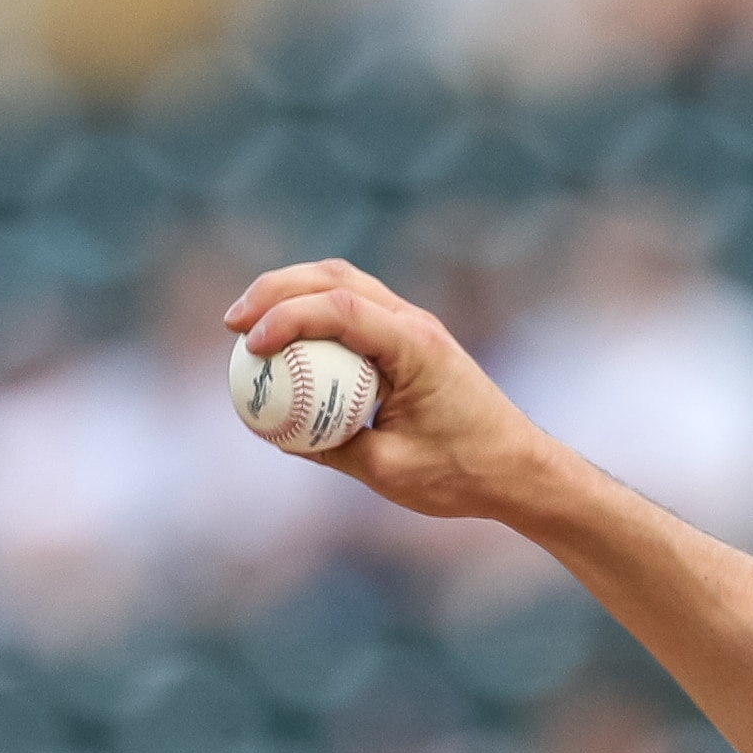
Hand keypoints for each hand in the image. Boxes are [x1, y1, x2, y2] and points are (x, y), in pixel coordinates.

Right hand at [224, 261, 565, 519]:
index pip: (339, 309)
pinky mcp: (410, 341)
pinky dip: (315, 316)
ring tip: (247, 324)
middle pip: (334, 278)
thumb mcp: (388, 470)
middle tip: (231, 324)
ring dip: (292, 294)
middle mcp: (415, 324)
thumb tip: (274, 432)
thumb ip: (329, 447)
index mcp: (415, 347)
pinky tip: (286, 342)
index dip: (285, 318)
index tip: (248, 346)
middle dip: (275, 291)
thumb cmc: (464, 474)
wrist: (520, 471)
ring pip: (343, 285)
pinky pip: (354, 313)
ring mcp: (414, 327)